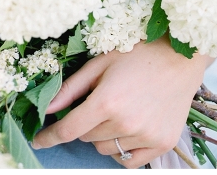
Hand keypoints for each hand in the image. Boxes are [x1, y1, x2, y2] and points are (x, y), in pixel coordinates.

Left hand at [32, 37, 211, 166]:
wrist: (179, 58)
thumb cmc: (135, 54)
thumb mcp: (98, 65)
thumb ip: (70, 89)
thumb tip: (45, 108)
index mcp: (106, 102)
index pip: (68, 130)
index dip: (49, 137)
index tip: (37, 141)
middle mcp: (126, 124)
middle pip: (86, 138)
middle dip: (83, 123)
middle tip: (96, 102)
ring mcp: (147, 137)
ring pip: (105, 149)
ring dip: (101, 135)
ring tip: (115, 111)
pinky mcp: (163, 144)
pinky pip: (129, 161)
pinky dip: (120, 150)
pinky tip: (124, 130)